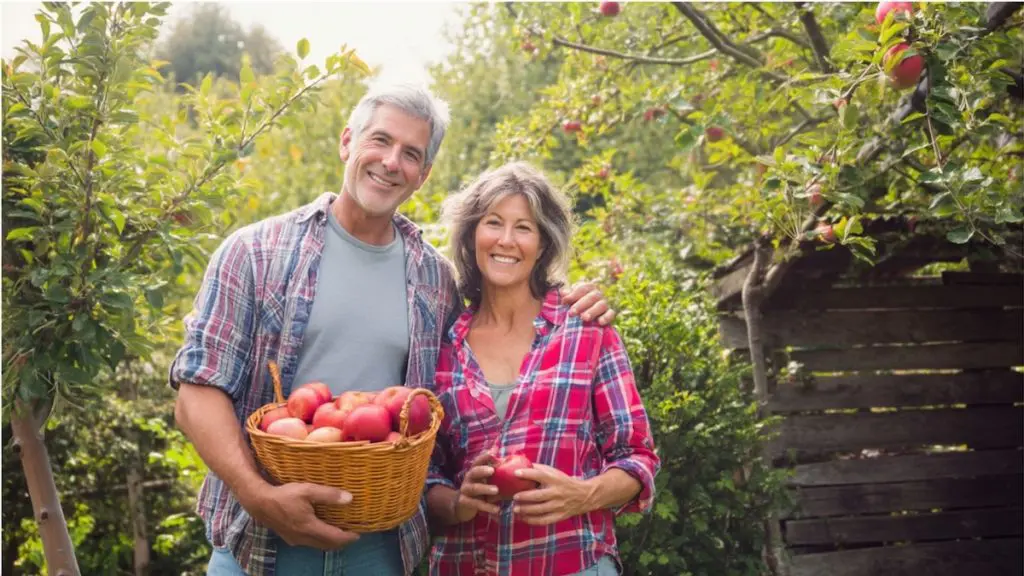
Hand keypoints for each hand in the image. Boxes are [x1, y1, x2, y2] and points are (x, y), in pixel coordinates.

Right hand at [242, 482, 359, 548]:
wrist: (259, 503)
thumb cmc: (284, 495)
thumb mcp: (308, 490)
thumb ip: (329, 495)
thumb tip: (350, 498)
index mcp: (310, 527)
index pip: (335, 538)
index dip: (348, 537)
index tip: (359, 533)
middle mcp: (303, 538)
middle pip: (327, 545)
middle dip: (341, 542)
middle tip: (352, 534)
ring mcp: (295, 539)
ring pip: (318, 545)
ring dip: (330, 541)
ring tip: (339, 532)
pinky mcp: (289, 538)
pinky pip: (309, 543)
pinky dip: (319, 539)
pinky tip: (320, 530)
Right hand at [455, 451, 501, 522]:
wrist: (463, 506)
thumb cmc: (481, 489)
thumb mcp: (486, 480)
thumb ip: (496, 472)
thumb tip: (511, 461)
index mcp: (475, 470)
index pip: (479, 461)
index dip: (485, 456)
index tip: (493, 452)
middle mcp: (469, 478)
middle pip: (474, 471)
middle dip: (483, 470)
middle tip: (492, 470)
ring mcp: (465, 490)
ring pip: (474, 488)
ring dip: (485, 488)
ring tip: (496, 490)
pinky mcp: (465, 502)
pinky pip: (476, 504)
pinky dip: (487, 506)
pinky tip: (497, 509)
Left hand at [511, 463, 593, 525]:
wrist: (583, 495)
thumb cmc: (563, 482)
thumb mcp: (554, 472)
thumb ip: (538, 469)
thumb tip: (520, 465)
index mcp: (555, 479)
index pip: (540, 475)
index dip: (527, 473)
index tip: (516, 473)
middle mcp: (557, 492)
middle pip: (538, 495)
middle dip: (524, 496)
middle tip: (514, 496)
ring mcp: (558, 505)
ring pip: (539, 510)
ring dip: (525, 510)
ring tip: (515, 509)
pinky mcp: (559, 516)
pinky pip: (544, 520)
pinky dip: (532, 520)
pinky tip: (523, 518)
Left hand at [560, 282, 614, 324]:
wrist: (588, 315)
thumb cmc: (577, 304)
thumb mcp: (571, 299)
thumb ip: (567, 296)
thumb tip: (563, 293)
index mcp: (588, 288)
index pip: (582, 289)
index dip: (573, 295)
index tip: (564, 302)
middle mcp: (598, 294)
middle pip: (591, 297)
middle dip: (580, 305)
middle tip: (571, 313)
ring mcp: (605, 303)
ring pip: (601, 305)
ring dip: (592, 311)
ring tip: (584, 318)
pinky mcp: (610, 313)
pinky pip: (611, 314)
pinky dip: (606, 317)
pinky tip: (600, 322)